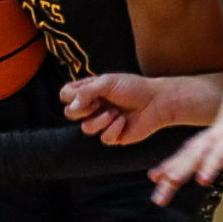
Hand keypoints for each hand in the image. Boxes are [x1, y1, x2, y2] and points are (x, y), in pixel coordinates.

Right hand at [61, 72, 192, 144]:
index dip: (70, 97)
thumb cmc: (134, 88)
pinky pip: (103, 138)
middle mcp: (93, 106)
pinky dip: (114, 128)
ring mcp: (102, 122)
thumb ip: (86, 92)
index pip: (65, 95)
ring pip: (86, 128)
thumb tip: (70, 107)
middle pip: (69, 113)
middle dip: (83, 110)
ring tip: (116, 112)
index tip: (86, 94)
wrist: (157, 102)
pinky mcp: (113, 135)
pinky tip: (124, 121)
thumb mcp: (108, 83)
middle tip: (98, 104)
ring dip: (101, 119)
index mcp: (90, 91)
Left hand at [147, 111, 222, 205]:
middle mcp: (208, 143)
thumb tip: (153, 177)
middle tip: (171, 182)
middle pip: (193, 157)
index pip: (178, 163)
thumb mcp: (196, 152)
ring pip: (217, 153)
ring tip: (202, 181)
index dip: (167, 175)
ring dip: (209, 165)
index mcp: (195, 147)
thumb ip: (176, 165)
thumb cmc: (218, 140)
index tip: (156, 193)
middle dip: (182, 169)